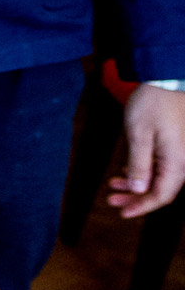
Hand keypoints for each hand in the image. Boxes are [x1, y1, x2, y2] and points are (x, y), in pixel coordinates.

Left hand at [108, 84, 184, 217]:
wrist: (165, 76)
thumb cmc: (152, 103)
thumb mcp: (139, 134)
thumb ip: (139, 165)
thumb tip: (139, 191)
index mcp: (177, 161)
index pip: (161, 195)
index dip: (142, 207)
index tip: (122, 212)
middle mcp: (183, 160)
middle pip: (161, 189)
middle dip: (136, 197)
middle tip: (112, 200)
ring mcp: (180, 151)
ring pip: (159, 177)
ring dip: (137, 184)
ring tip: (113, 186)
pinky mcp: (175, 143)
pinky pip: (161, 165)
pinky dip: (143, 170)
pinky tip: (126, 170)